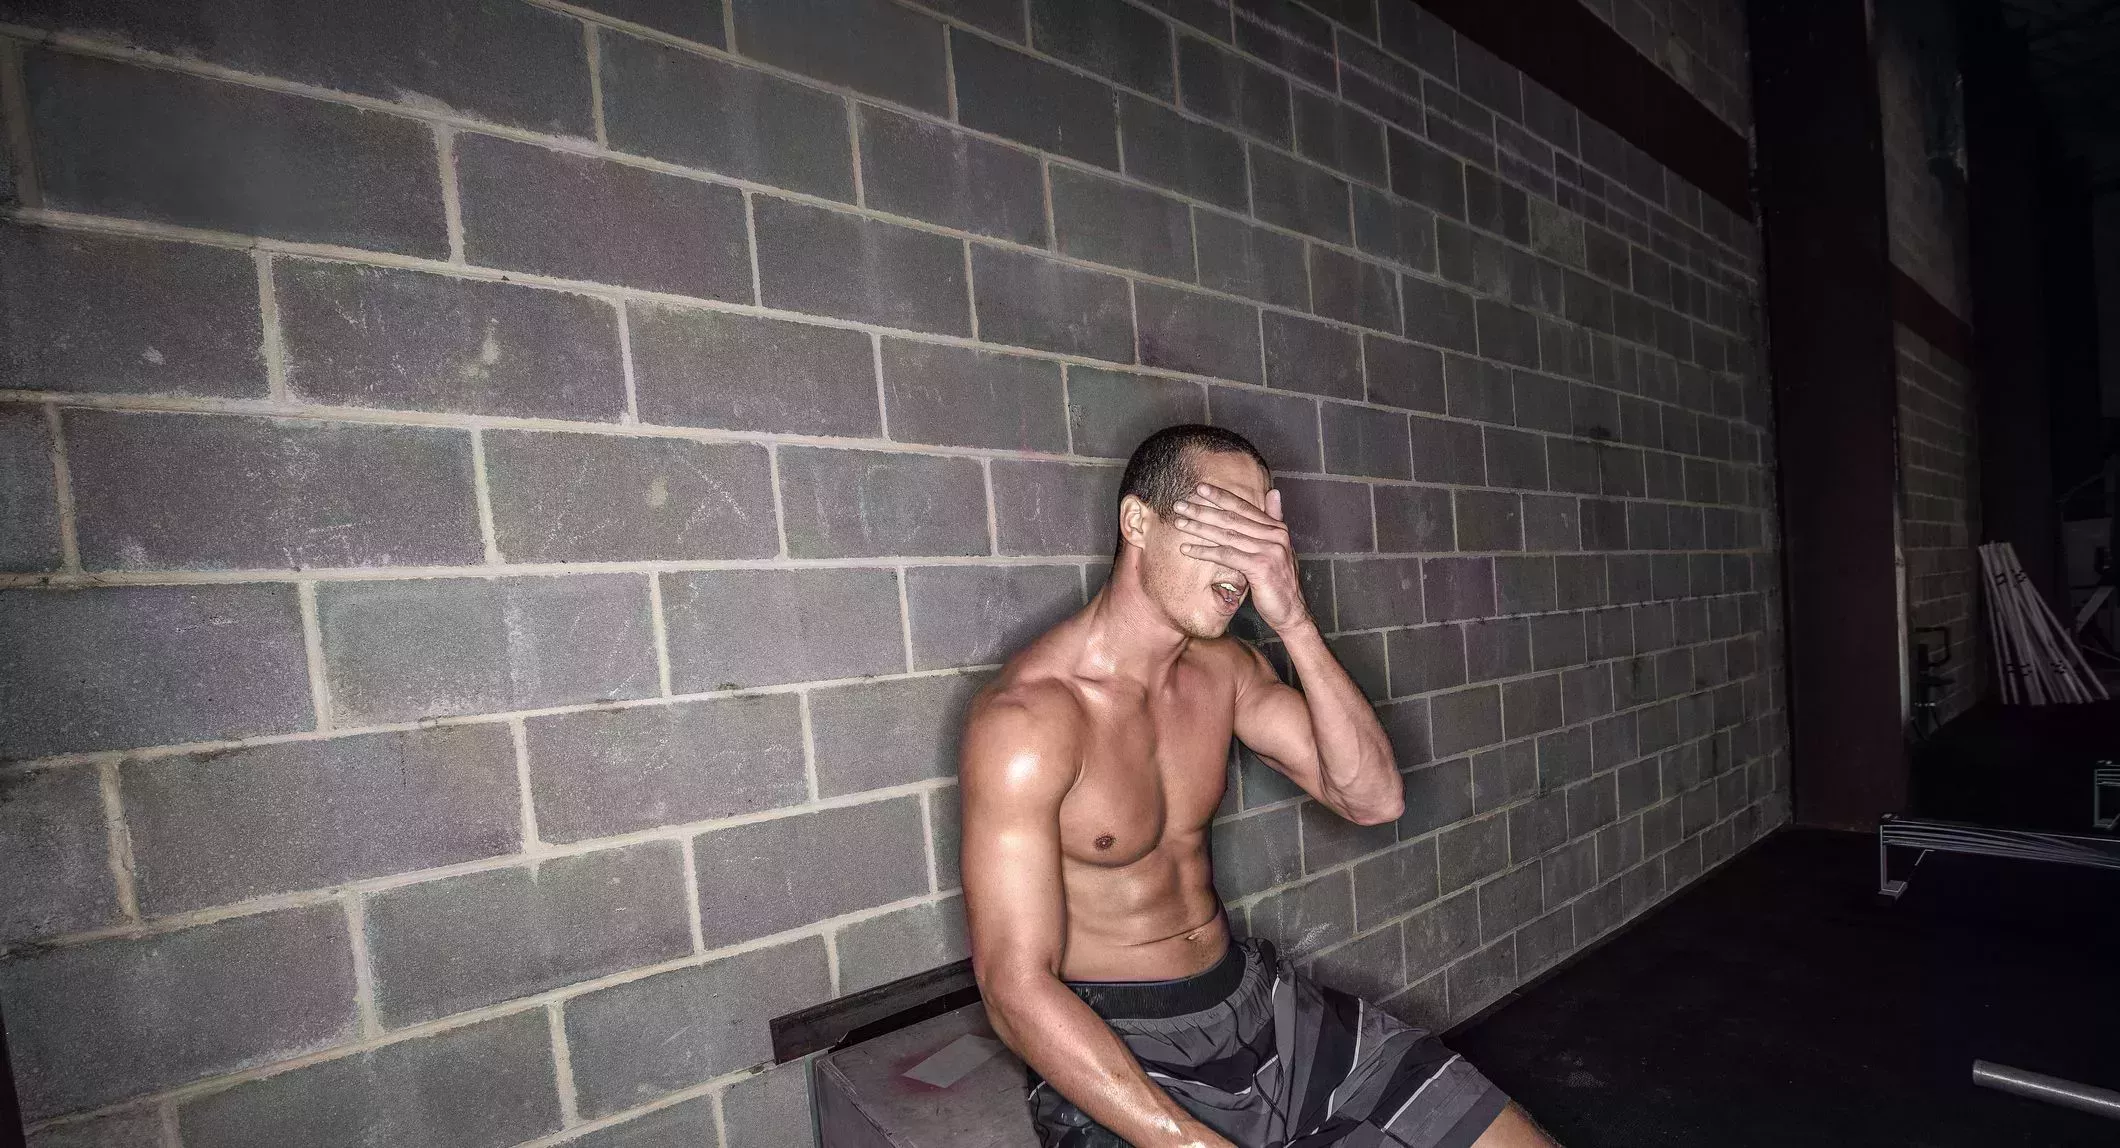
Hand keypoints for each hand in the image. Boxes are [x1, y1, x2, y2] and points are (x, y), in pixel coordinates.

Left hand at [1171, 483, 1312, 633]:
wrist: (1291, 611)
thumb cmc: (1278, 581)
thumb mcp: (1278, 548)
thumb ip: (1274, 520)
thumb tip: (1273, 492)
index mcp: (1277, 528)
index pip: (1244, 507)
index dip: (1221, 496)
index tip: (1200, 488)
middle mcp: (1275, 535)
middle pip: (1232, 518)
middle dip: (1203, 510)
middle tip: (1180, 505)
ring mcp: (1269, 550)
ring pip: (1227, 535)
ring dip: (1199, 529)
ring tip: (1179, 523)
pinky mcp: (1260, 567)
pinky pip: (1226, 555)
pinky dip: (1205, 551)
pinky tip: (1187, 549)